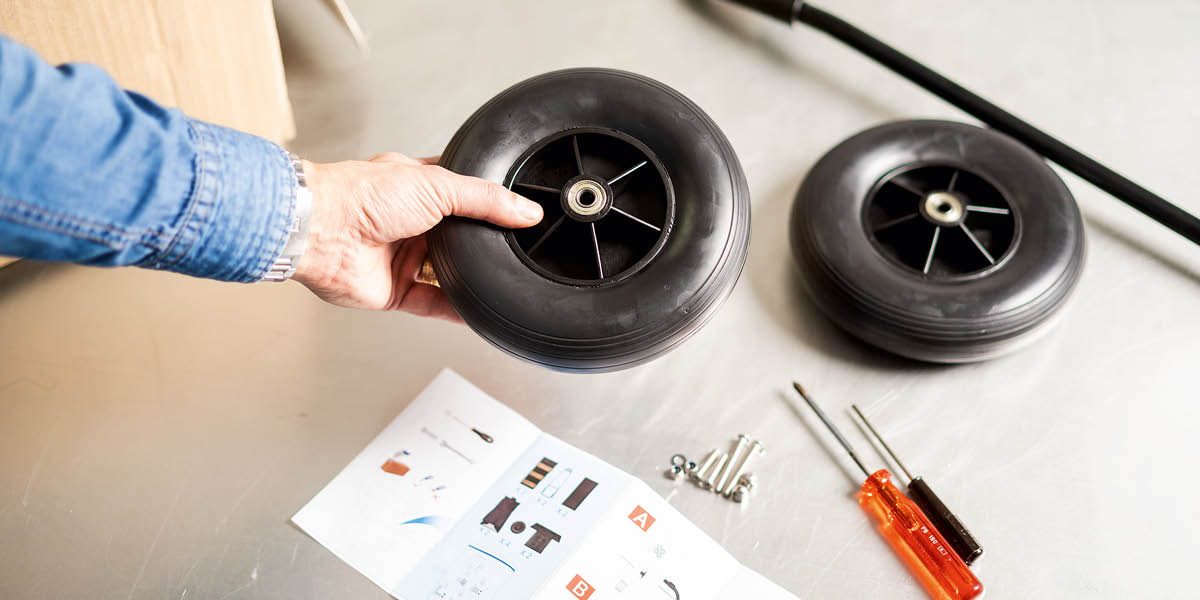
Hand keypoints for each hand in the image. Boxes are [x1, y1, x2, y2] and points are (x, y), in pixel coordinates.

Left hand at [293, 153, 542, 320]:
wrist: (323, 231)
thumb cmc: (363, 195)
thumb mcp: (438, 184)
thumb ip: (486, 199)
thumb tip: (526, 210)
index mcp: (418, 189)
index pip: (463, 195)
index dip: (488, 204)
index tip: (519, 214)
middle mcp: (411, 223)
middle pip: (459, 238)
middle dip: (481, 244)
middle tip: (514, 249)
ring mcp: (403, 258)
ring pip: (449, 273)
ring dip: (471, 278)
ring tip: (505, 280)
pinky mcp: (396, 291)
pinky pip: (435, 305)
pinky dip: (459, 311)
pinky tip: (482, 313)